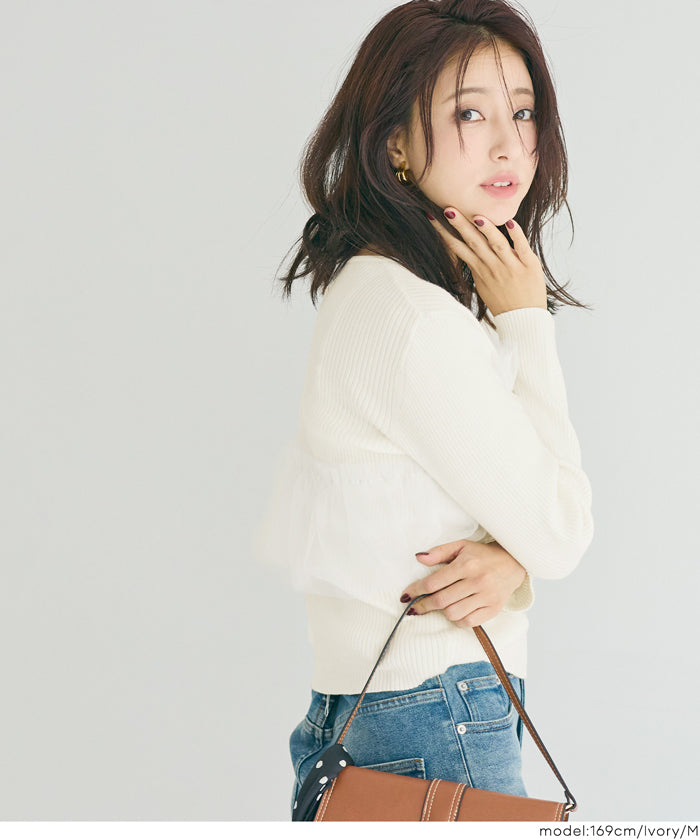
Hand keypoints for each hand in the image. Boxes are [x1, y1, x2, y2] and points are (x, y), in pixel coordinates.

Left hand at [399, 538, 526, 628]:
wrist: (514, 562)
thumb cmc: (483, 554)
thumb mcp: (461, 546)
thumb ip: (439, 552)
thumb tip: (418, 558)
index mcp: (466, 564)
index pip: (434, 582)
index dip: (416, 590)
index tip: (406, 595)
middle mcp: (477, 581)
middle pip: (441, 600)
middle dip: (424, 605)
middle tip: (415, 607)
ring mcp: (486, 597)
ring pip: (453, 613)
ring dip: (442, 611)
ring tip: (440, 605)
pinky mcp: (494, 609)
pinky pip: (469, 622)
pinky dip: (458, 620)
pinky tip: (455, 612)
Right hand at [427, 208, 547, 316]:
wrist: (523, 319)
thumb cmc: (503, 302)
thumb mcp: (483, 285)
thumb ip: (478, 265)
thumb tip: (469, 248)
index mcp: (480, 269)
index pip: (459, 247)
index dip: (444, 233)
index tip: (432, 217)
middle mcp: (492, 266)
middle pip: (474, 242)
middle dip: (460, 225)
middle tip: (448, 209)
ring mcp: (511, 265)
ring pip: (496, 243)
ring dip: (486, 229)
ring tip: (476, 216)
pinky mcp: (529, 265)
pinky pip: (522, 247)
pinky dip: (517, 235)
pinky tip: (510, 222)